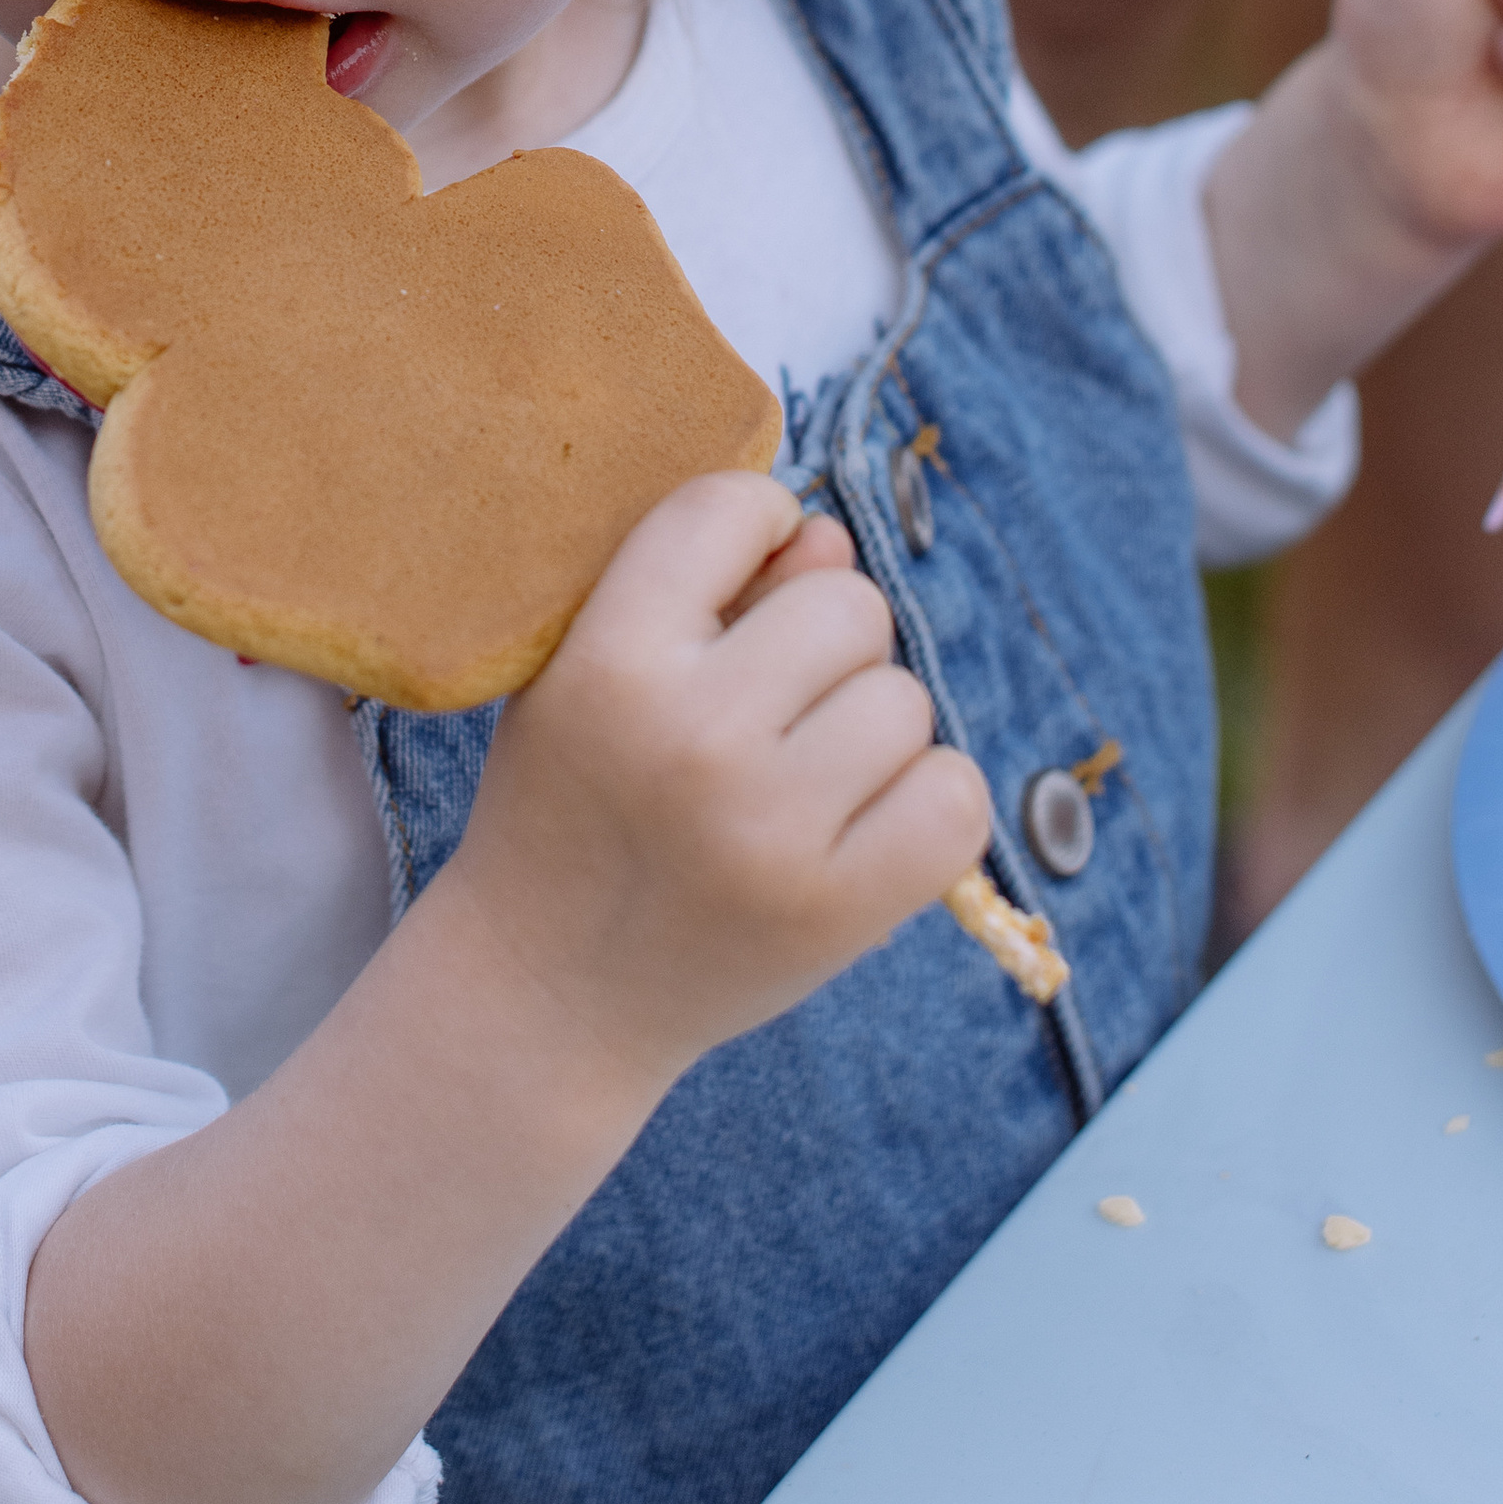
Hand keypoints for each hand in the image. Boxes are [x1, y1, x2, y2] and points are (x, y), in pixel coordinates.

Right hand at [445, 470, 991, 1096]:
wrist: (547, 995)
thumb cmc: (577, 808)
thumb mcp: (588, 677)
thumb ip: (702, 591)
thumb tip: (831, 539)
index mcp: (609, 661)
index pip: (728, 509)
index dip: (755, 526)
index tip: (741, 584)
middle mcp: (693, 737)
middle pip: (849, 605)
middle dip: (822, 647)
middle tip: (766, 713)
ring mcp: (770, 829)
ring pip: (905, 700)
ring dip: (870, 731)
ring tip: (797, 781)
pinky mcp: (838, 911)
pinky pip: (955, 797)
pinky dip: (924, 806)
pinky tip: (859, 827)